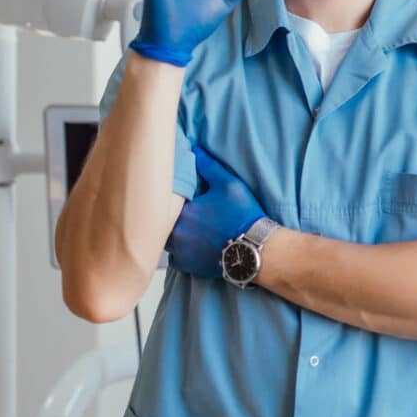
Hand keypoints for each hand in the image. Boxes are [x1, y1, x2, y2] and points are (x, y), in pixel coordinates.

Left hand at [165, 146, 265, 279]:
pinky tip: (193, 246)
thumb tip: (193, 150)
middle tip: (185, 213)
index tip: (177, 196)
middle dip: (169, 217)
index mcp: (182, 211)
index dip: (170, 198)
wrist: (255, 249)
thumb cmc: (243, 216)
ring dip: (174, 235)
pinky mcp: (188, 266)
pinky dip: (181, 252)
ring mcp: (180, 251)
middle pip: (161, 222)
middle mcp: (176, 232)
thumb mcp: (228, 183)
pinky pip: (175, 258)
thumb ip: (208, 166)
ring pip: (167, 241)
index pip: (163, 201)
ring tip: (188, 230)